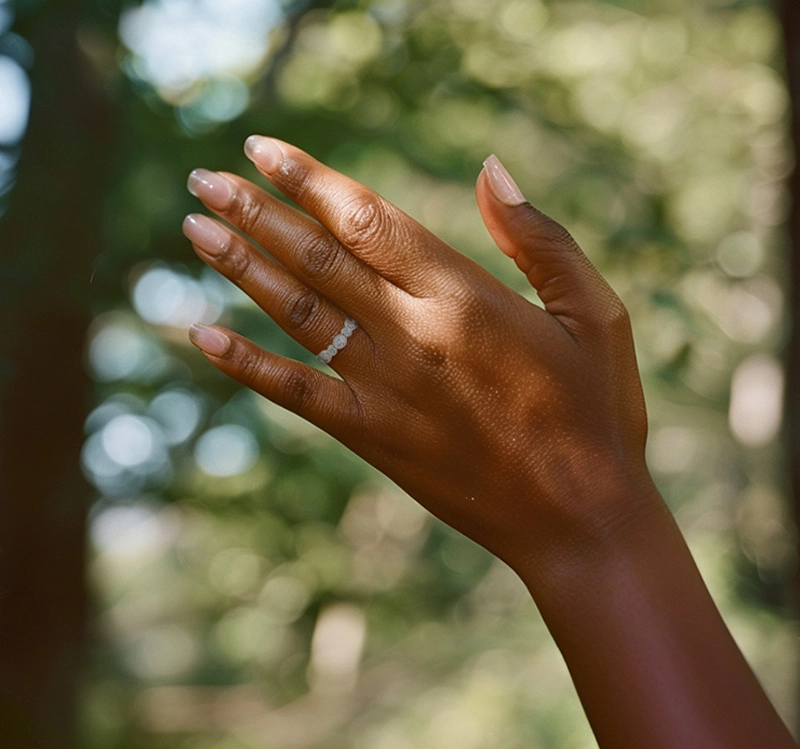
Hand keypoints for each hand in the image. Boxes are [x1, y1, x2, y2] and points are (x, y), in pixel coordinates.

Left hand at [183, 139, 653, 575]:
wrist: (577, 519)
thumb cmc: (597, 412)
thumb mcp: (595, 314)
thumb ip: (540, 238)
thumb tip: (492, 167)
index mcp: (464, 296)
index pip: (367, 219)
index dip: (310, 179)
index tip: (263, 148)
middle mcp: (411, 335)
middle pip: (316, 258)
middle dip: (256, 211)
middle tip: (203, 178)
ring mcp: (383, 390)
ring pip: (296, 315)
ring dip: (242, 269)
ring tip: (195, 230)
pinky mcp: (371, 438)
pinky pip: (296, 394)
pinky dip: (247, 366)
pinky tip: (202, 337)